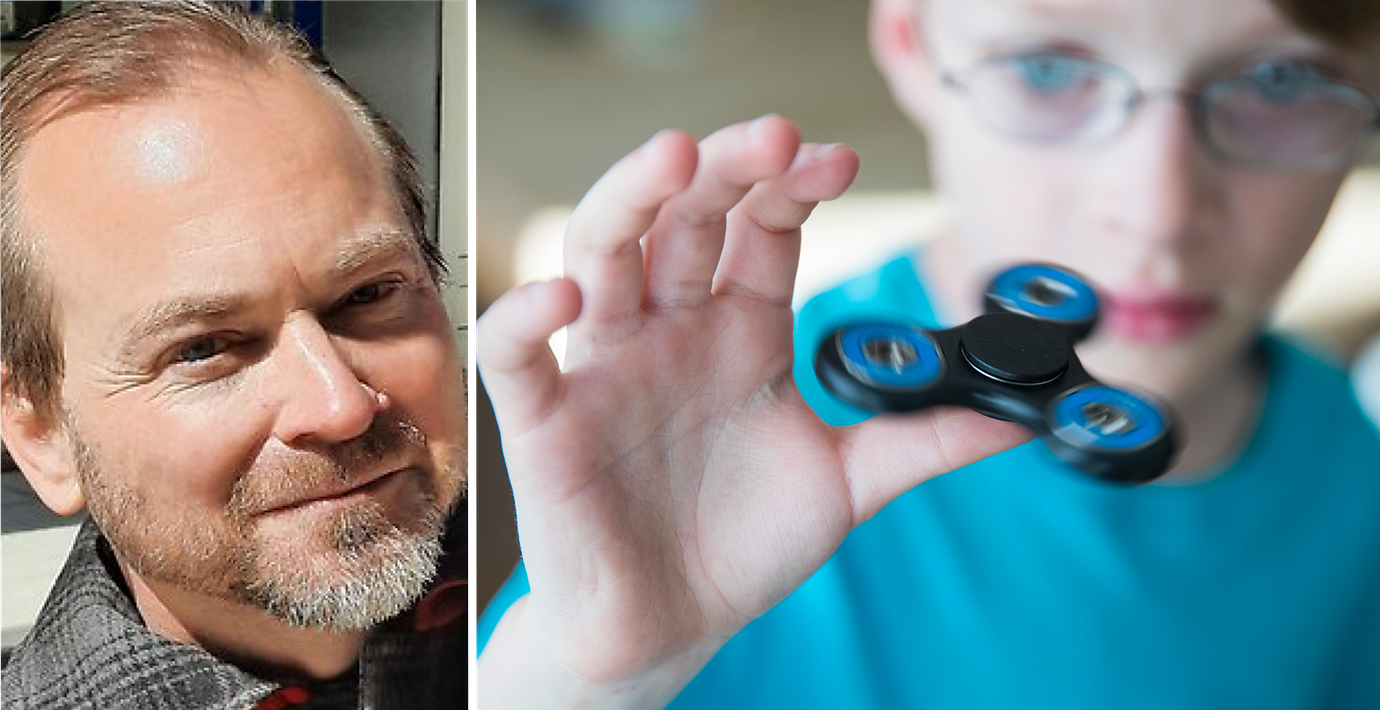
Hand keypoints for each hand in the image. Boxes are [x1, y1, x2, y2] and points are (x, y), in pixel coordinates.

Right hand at [475, 116, 1030, 706]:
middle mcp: (673, 331)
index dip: (793, 188)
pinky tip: (565, 294)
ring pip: (603, 253)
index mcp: (742, 332)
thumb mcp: (848, 484)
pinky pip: (520, 357)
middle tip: (770, 136)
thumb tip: (1022, 413)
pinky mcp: (546, 423)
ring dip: (631, 198)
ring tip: (672, 157)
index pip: (763, 231)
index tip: (839, 160)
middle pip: (687, 218)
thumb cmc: (742, 545)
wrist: (669, 628)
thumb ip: (924, 439)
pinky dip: (526, 315)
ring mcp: (607, 368)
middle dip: (725, 168)